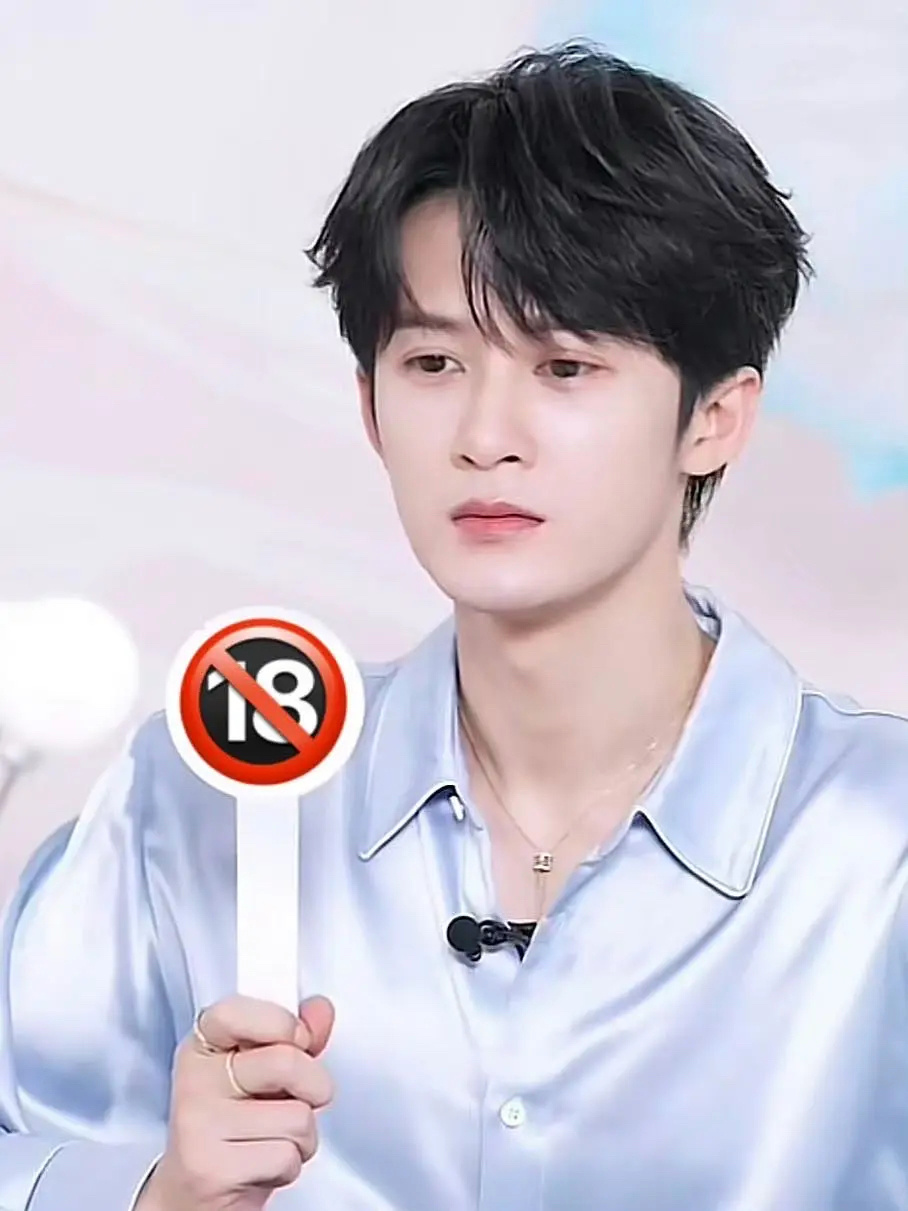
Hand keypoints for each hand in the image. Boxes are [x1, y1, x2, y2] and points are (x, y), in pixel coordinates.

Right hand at [136, 994, 334, 1210]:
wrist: (191, 1197)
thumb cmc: (233, 1128)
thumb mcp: (260, 1076)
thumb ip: (292, 1039)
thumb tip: (320, 1010)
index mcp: (204, 1045)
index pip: (236, 1012)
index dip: (281, 1023)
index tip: (297, 1038)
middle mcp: (194, 1080)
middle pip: (285, 1061)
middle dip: (315, 1086)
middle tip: (301, 1098)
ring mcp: (198, 1124)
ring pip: (297, 1116)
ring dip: (302, 1136)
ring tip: (273, 1139)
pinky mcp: (211, 1169)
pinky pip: (287, 1157)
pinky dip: (290, 1166)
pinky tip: (262, 1166)